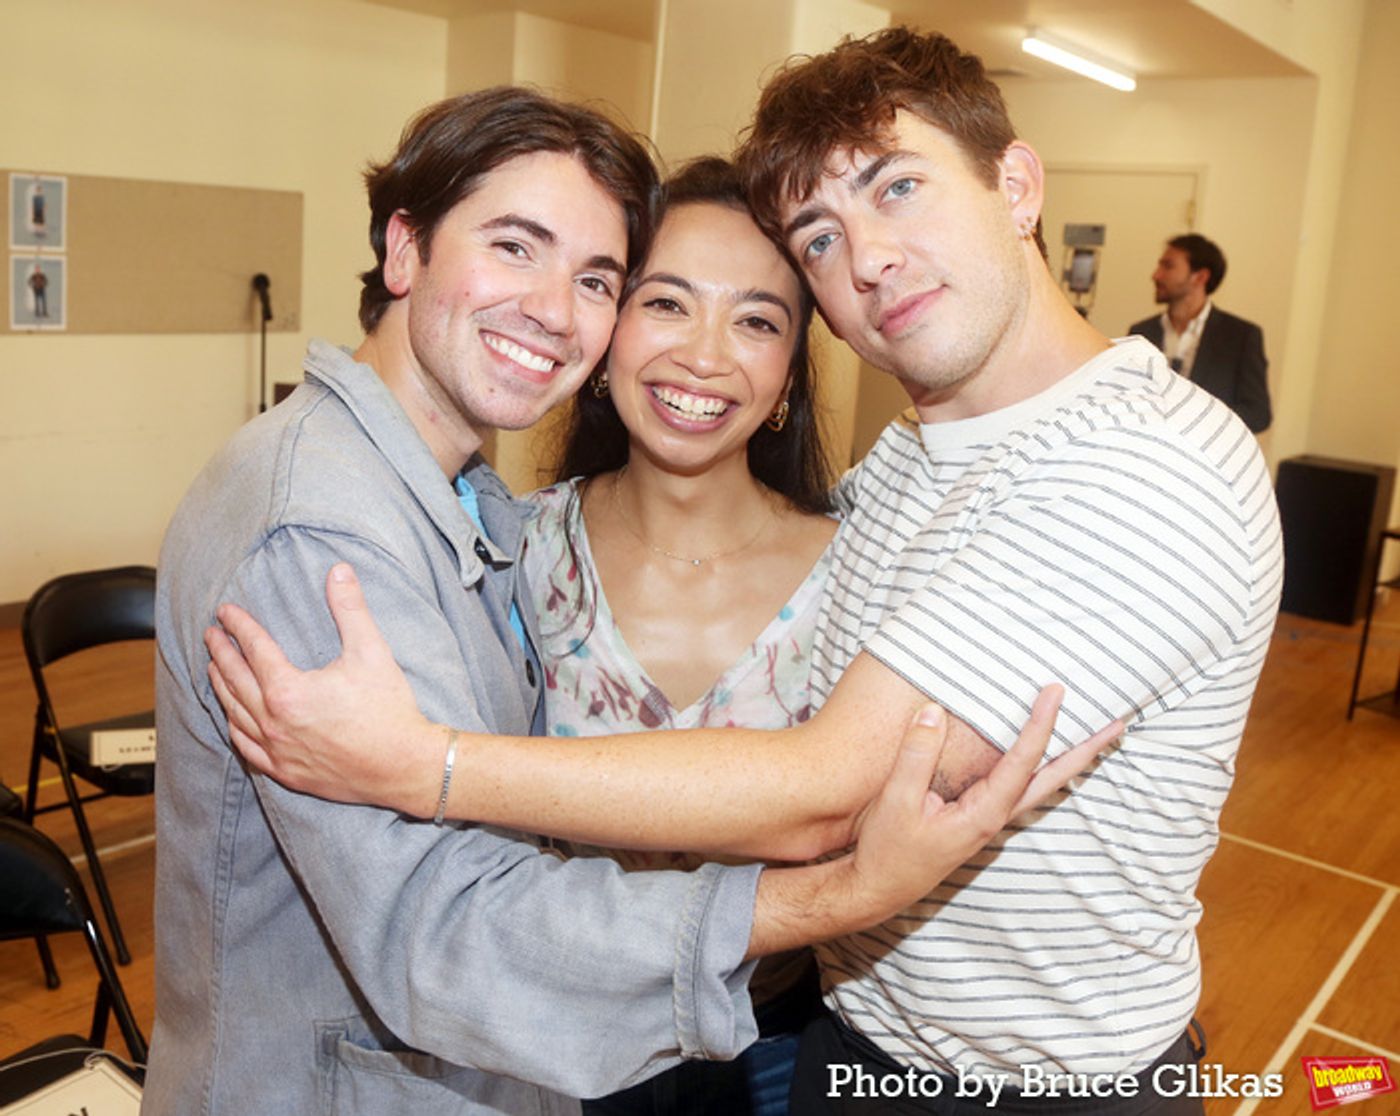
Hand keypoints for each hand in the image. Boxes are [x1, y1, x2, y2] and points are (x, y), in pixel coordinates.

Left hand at [205, 563, 437, 813]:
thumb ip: (350, 609)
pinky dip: (235, 728)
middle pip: (236, 680)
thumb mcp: (371, 651)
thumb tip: (339, 570)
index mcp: (288, 690)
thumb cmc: (388, 710)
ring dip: (222, 688)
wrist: (403, 766)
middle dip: (222, 653)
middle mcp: (274, 722)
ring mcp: (277, 750)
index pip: (254, 649)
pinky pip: (247, 749)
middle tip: (211, 634)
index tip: (226, 612)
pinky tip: (232, 719)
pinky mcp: (287, 772)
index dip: (239, 626)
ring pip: (236, 714)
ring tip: (214, 669)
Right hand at [847, 688, 1118, 917]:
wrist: (878, 888)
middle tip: (1117, 724)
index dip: (1041, 723)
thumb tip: (934, 711)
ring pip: (1041, 784)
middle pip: (1054, 779)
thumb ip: (917, 756)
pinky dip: (1039, 767)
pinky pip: (1020, 787)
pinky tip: (1039, 756)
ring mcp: (990, 820)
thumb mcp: (897, 801)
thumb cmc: (887, 849)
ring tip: (1094, 735)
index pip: (1023, 761)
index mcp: (985, 814)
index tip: (1056, 691)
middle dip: (1086, 750)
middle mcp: (997, 817)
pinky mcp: (978, 820)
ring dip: (1070, 759)